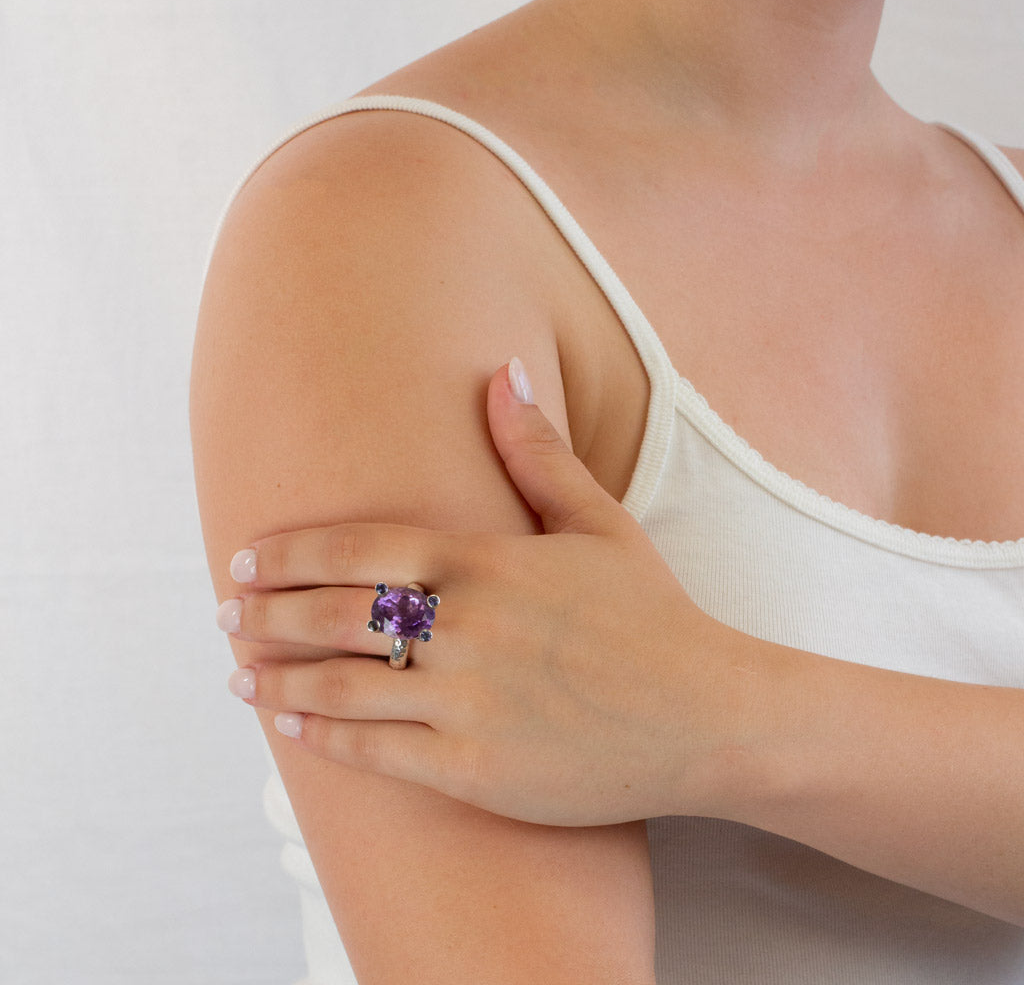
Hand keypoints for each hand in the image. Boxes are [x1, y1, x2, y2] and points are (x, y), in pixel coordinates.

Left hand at [219, 360, 756, 826]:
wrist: (708, 717)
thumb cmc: (652, 614)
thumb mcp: (599, 522)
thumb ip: (538, 452)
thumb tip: (501, 370)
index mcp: (487, 562)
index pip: (358, 549)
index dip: (290, 553)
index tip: (247, 559)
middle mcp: (466, 628)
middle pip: (333, 616)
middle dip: (266, 614)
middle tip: (225, 614)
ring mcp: (468, 702)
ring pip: (340, 688)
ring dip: (277, 680)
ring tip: (239, 674)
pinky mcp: (476, 768)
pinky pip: (376, 753)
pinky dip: (323, 738)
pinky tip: (292, 729)